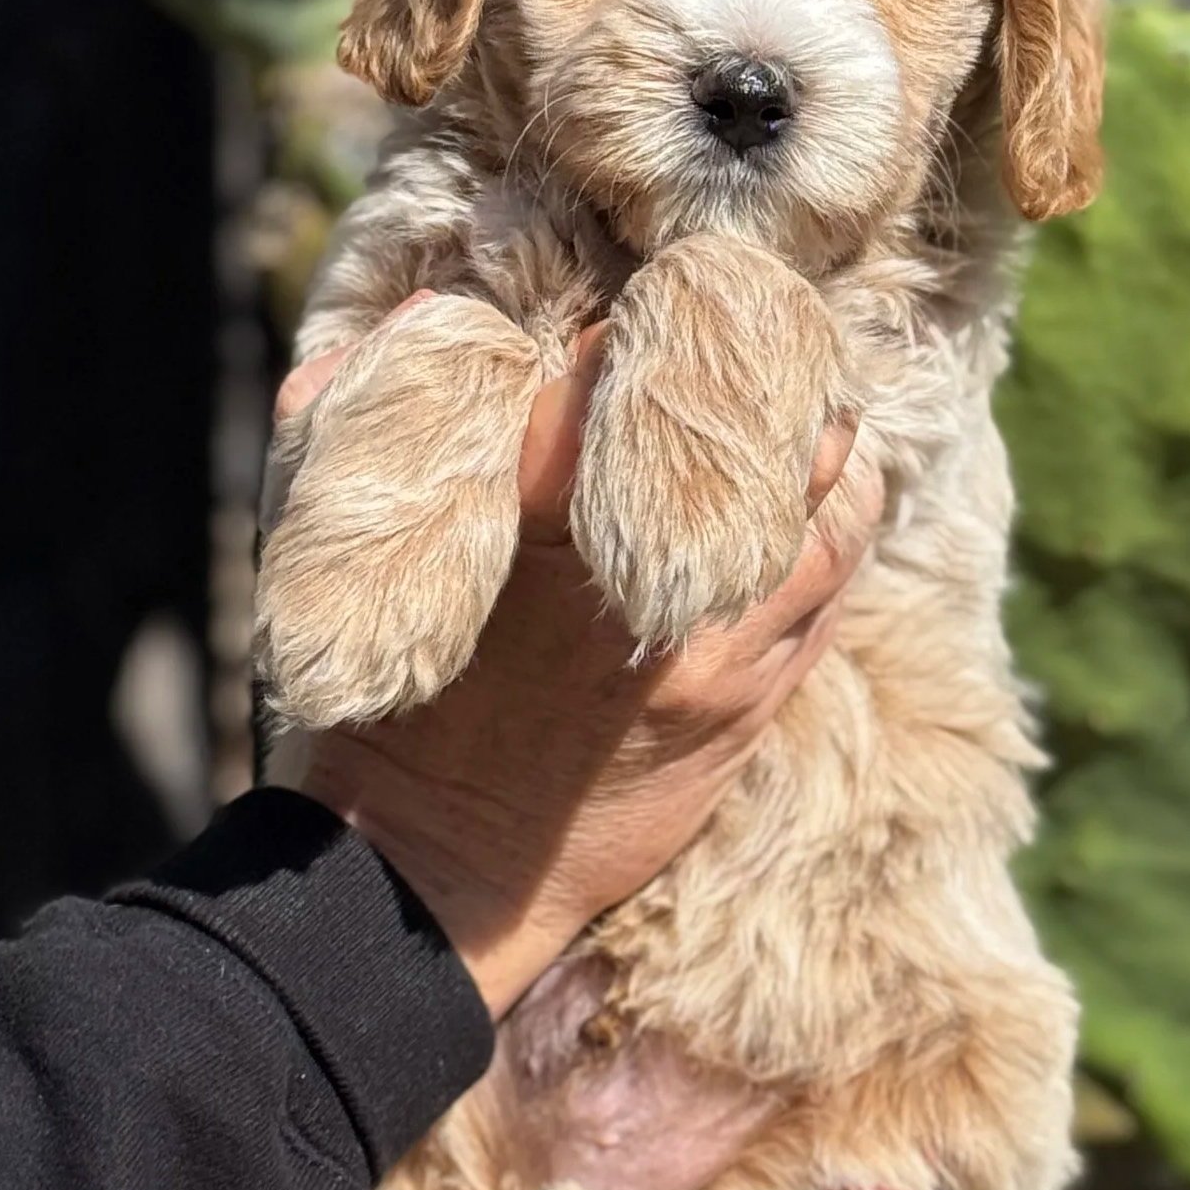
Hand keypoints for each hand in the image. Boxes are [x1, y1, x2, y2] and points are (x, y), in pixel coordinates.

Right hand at [266, 301, 878, 1017]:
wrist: (435, 873)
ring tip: (799, 415)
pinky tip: (819, 500)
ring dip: (814, 446)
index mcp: (534, 521)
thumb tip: (421, 316)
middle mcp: (641, 578)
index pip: (618, 380)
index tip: (632, 329)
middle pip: (750, 428)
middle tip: (747, 342)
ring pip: (821, 499)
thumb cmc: (383, 704)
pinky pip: (833, 582)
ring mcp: (715, 645)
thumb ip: (365, 424)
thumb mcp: (354, 552)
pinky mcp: (752, 699)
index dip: (637, 339)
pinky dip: (835, 524)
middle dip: (754, 375)